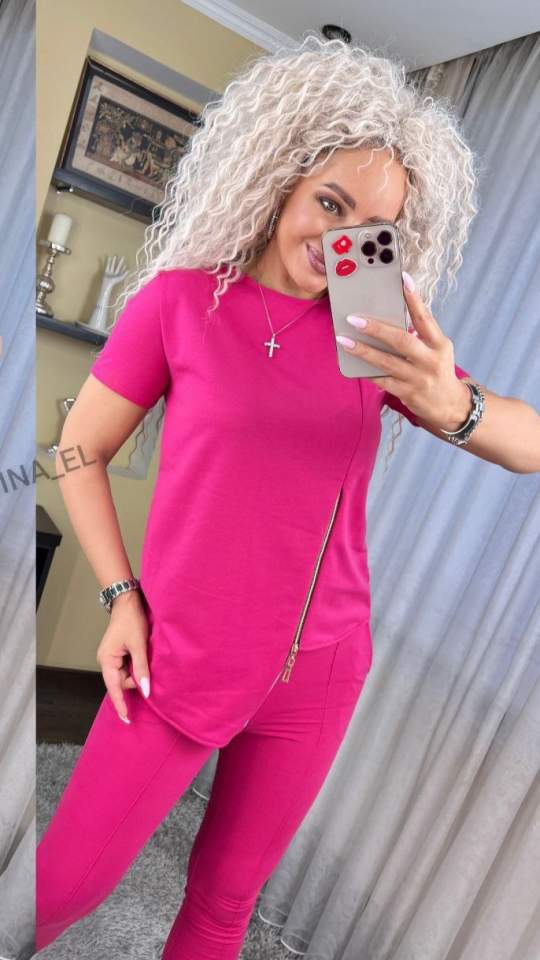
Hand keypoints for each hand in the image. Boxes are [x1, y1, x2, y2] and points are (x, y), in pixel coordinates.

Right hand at [96, 590, 150, 723]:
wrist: (127, 601)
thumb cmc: (132, 620)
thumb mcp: (139, 645)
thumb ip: (142, 669)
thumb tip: (145, 690)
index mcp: (107, 660)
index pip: (114, 689)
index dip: (121, 705)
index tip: (127, 720)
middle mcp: (106, 661)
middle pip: (122, 682)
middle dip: (136, 680)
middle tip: (148, 666)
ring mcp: (112, 657)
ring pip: (126, 674)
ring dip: (137, 671)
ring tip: (145, 656)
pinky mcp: (118, 652)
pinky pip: (127, 666)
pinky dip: (136, 666)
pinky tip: (143, 659)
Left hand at [337, 275, 470, 428]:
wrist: (450, 405)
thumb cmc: (438, 369)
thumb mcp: (437, 349)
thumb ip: (419, 334)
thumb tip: (390, 317)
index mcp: (439, 344)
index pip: (425, 317)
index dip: (414, 298)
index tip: (403, 278)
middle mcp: (430, 360)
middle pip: (402, 340)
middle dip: (377, 329)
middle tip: (354, 319)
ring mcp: (418, 378)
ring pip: (387, 362)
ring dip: (363, 351)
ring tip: (344, 340)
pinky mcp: (407, 393)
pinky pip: (382, 381)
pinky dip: (367, 372)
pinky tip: (352, 364)